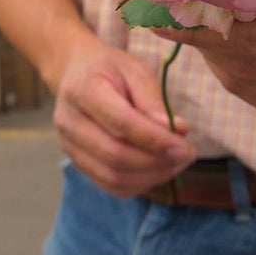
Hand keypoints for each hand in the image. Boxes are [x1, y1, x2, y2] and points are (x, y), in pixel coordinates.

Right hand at [52, 36, 196, 196]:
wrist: (78, 73)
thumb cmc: (111, 69)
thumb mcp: (136, 70)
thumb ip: (153, 101)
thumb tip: (177, 131)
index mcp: (82, 89)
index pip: (120, 123)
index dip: (155, 139)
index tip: (185, 146)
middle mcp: (69, 121)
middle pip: (115, 155)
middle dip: (157, 161)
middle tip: (187, 155)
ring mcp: (68, 145)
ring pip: (113, 177)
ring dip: (151, 176)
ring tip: (177, 162)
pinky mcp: (77, 162)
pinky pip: (111, 185)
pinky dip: (140, 183)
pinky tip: (159, 169)